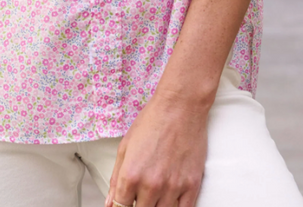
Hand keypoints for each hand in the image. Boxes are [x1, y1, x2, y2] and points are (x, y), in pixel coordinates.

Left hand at [105, 88, 209, 206]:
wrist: (181, 106)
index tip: (124, 203)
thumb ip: (116, 178)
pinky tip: (170, 200)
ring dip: (156, 206)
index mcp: (131, 175)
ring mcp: (173, 187)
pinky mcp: (192, 185)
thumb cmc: (153, 120)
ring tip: (154, 194)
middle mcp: (151, 185)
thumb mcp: (126, 145)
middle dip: (138, 206)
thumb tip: (110, 202)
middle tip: (140, 194)